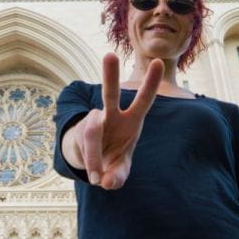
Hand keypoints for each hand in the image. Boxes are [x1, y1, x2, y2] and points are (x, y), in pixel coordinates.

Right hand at [62, 53, 162, 188]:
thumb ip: (118, 175)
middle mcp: (111, 116)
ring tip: (97, 178)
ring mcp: (93, 122)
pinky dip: (90, 165)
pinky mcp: (79, 131)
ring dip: (94, 157)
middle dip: (109, 76)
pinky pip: (84, 148)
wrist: (89, 161)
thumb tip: (107, 182)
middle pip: (110, 94)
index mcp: (131, 120)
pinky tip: (95, 177)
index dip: (150, 83)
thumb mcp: (120, 169)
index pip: (143, 100)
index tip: (159, 61)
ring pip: (92, 133)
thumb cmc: (112, 157)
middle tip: (109, 55)